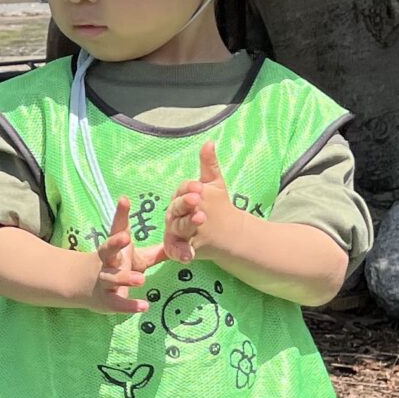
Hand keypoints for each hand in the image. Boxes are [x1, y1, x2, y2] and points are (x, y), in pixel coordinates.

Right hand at [77, 197, 148, 314]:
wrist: (83, 286)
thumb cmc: (115, 267)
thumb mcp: (136, 257)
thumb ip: (156, 252)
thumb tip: (181, 240)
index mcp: (114, 247)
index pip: (117, 228)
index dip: (120, 214)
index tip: (124, 200)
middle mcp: (106, 261)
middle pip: (107, 249)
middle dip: (115, 243)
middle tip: (125, 236)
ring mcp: (104, 280)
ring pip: (112, 277)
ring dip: (125, 277)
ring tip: (142, 279)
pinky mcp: (105, 299)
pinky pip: (117, 303)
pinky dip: (130, 305)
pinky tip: (145, 306)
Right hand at [164, 141, 237, 262]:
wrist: (224, 233)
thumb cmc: (214, 206)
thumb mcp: (213, 185)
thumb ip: (209, 165)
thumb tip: (210, 142)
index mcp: (181, 197)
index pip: (182, 191)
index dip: (189, 189)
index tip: (198, 187)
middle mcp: (174, 214)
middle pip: (177, 208)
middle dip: (186, 204)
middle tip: (197, 201)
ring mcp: (175, 231)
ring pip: (178, 227)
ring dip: (187, 224)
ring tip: (200, 220)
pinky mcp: (177, 249)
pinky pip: (176, 251)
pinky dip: (181, 253)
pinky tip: (190, 255)